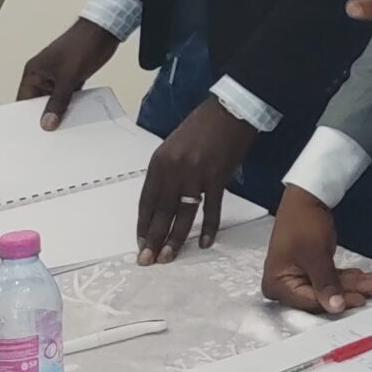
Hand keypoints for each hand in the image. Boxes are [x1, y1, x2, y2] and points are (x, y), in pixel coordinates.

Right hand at [16, 19, 118, 129]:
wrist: (105, 31)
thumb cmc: (82, 45)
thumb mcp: (68, 78)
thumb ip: (57, 102)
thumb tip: (47, 123)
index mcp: (33, 73)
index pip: (23, 100)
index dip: (25, 117)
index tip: (29, 134)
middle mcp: (43, 75)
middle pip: (39, 103)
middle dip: (44, 116)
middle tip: (49, 135)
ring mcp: (58, 77)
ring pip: (55, 100)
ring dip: (60, 111)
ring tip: (63, 129)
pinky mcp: (72, 77)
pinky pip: (68, 96)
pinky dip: (71, 105)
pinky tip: (75, 117)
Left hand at [135, 100, 255, 264]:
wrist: (230, 110)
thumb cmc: (201, 127)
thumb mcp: (174, 147)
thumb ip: (167, 173)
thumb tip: (163, 202)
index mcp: (159, 162)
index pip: (146, 201)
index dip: (143, 225)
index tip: (141, 244)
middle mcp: (174, 170)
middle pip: (161, 211)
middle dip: (154, 238)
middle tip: (148, 261)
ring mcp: (196, 174)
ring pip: (183, 214)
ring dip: (176, 238)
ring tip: (169, 257)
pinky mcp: (217, 177)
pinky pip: (211, 208)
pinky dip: (209, 227)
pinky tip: (206, 243)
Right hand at [260, 186, 371, 314]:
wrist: (308, 196)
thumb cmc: (304, 224)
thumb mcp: (315, 256)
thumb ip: (325, 284)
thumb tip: (335, 307)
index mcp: (276, 285)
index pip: (308, 301)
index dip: (334, 301)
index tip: (358, 299)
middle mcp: (284, 285)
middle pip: (321, 295)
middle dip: (349, 291)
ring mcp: (299, 277)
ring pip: (330, 286)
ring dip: (354, 284)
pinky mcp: (312, 269)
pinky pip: (331, 277)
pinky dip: (348, 277)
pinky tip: (366, 277)